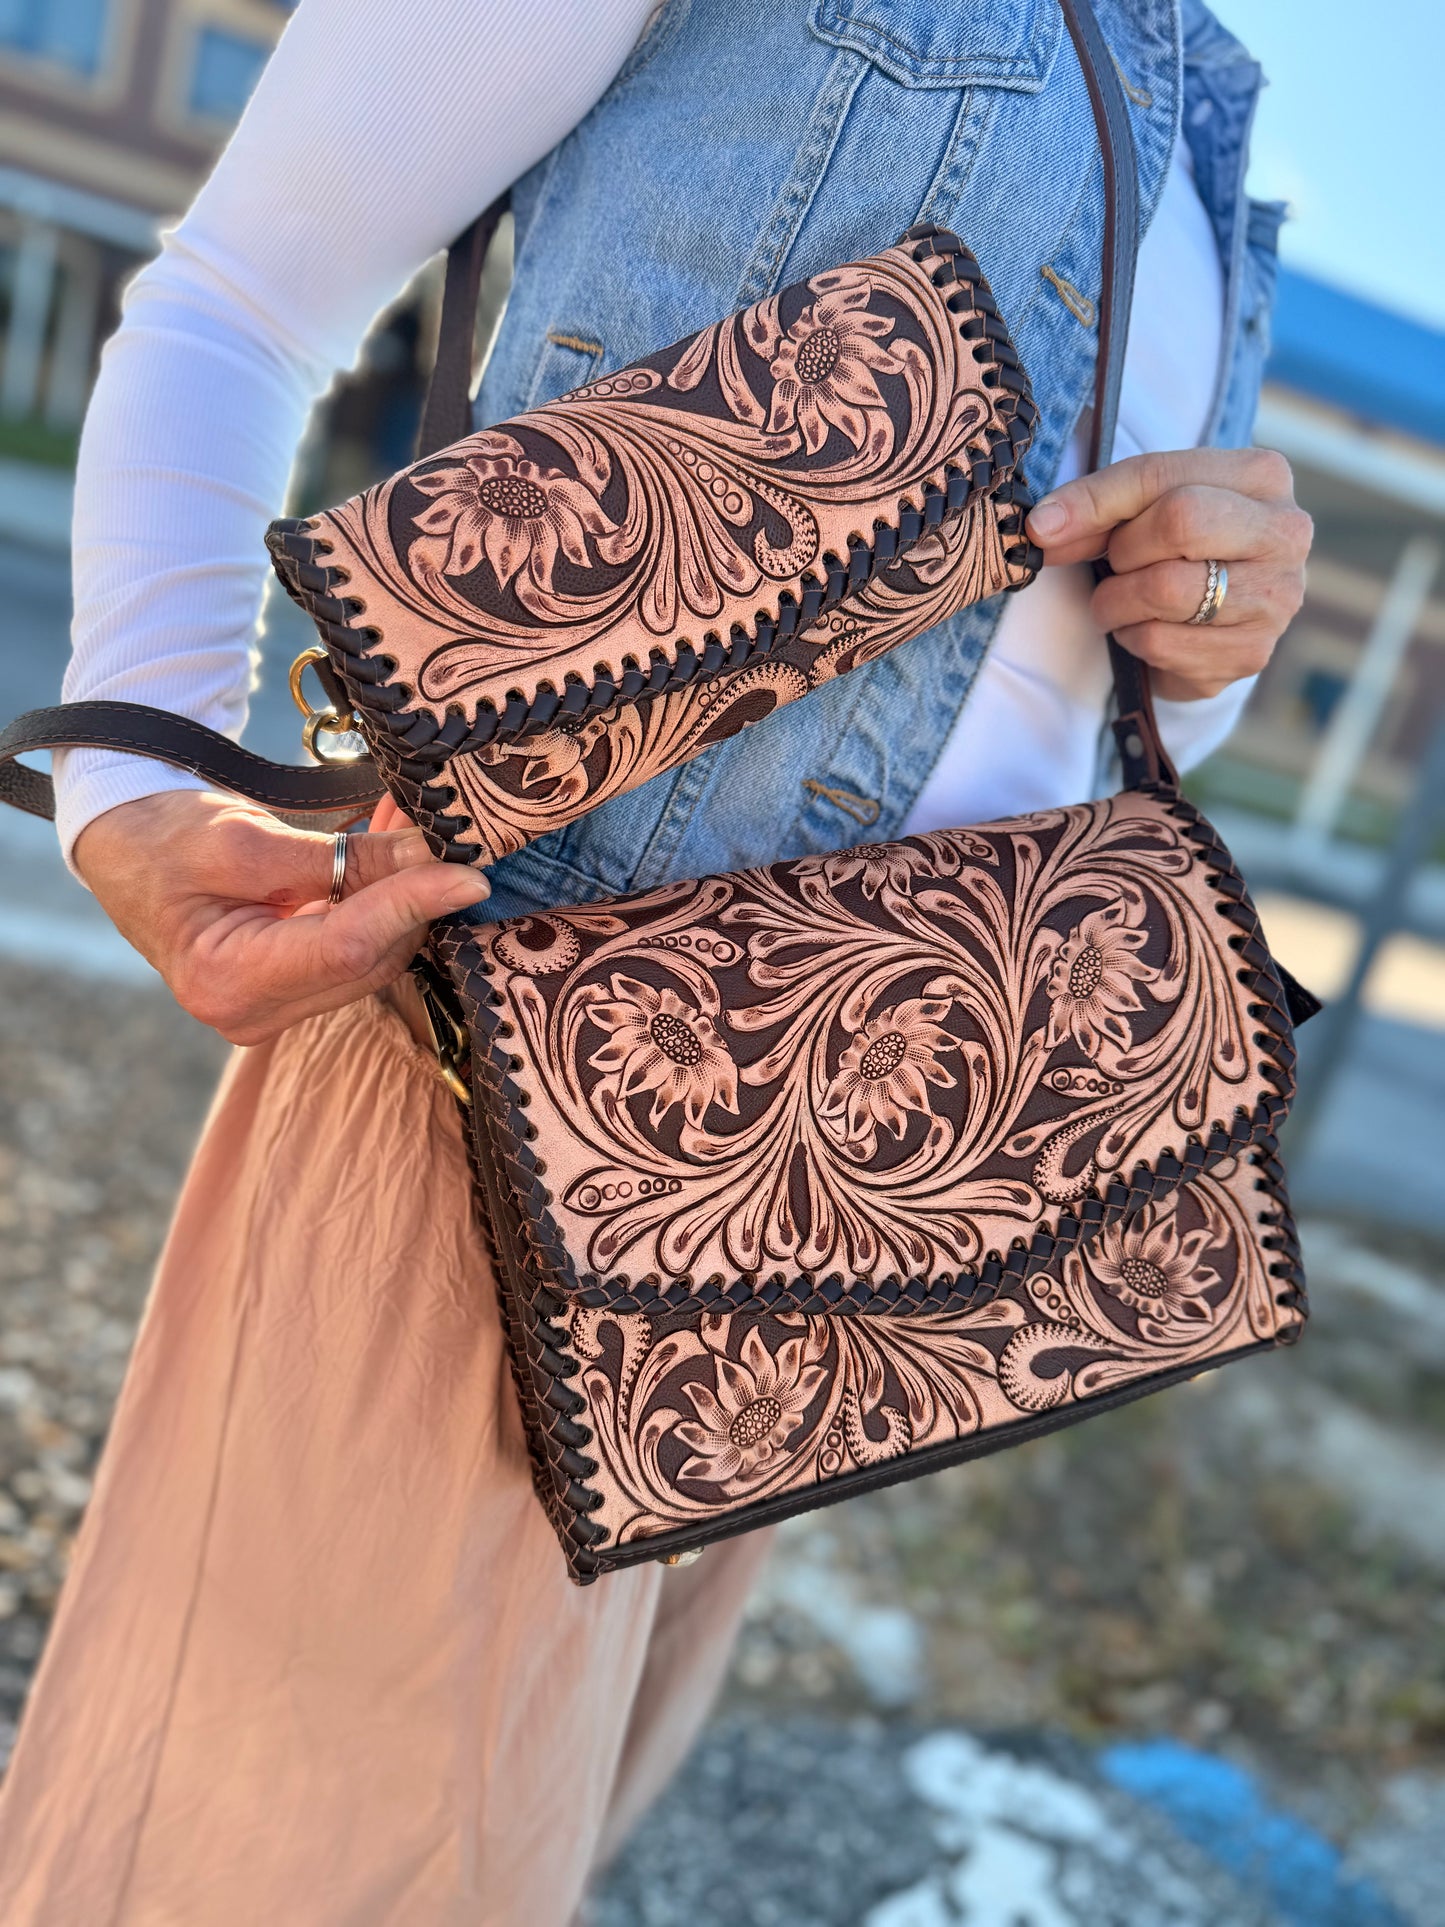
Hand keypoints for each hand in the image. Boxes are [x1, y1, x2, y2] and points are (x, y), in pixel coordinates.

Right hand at [72, 790, 487, 1045]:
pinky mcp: (294, 990)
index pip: (347, 949)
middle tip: (450, 833)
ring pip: (375, 957)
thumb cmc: (166, 838)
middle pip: (369, 960)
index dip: (413, 907)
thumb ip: (341, 857)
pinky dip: (384, 903)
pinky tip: (400, 852)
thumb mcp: (247, 838)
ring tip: (424, 830)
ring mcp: (275, 1009)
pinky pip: (360, 948)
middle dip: (416, 897)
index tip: (469, 875)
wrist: (125, 850)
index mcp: (226, 982)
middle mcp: (253, 1014)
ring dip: (406, 897)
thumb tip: (429, 855)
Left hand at [1024, 447, 1311, 700]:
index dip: (1095, 501)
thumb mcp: (1140, 509)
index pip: (1164, 476)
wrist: (1211, 621)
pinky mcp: (1251, 652)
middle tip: (1112, 565)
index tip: (1045, 527)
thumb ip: (1097, 506)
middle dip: (1123, 550)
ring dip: (1118, 600)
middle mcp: (1285, 533)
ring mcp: (1277, 597)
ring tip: (1120, 600)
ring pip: (1166, 589)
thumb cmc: (1173, 549)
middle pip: (1179, 523)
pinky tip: (1144, 629)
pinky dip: (1133, 637)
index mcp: (1264, 475)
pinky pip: (1161, 641)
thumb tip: (1043, 528)